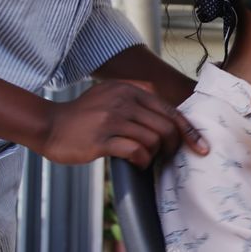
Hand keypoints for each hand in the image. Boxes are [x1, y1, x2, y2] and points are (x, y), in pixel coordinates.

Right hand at [39, 80, 207, 167]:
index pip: (170, 110)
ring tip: (145, 158)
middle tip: (168, 156)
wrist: (48, 125)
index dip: (190, 131)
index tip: (201, 147)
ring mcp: (111, 118)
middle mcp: (123, 100)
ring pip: (154, 140)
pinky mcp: (101, 138)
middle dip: (173, 146)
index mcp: (130, 89)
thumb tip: (173, 122)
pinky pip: (136, 151)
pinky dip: (142, 160)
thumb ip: (140, 103)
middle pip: (166, 127)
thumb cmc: (86, 117)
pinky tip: (137, 162)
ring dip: (154, 155)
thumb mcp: (113, 97)